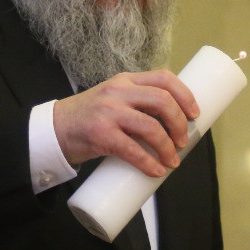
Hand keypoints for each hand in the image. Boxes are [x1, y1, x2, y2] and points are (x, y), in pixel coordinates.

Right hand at [53, 70, 198, 177]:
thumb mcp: (112, 99)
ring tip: (172, 160)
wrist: (54, 130)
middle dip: (179, 123)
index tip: (195, 114)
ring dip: (168, 147)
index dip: (185, 95)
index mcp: (125, 80)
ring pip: (151, 127)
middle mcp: (118, 91)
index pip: (164, 78)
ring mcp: (108, 112)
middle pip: (162, 101)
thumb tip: (171, 126)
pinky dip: (149, 162)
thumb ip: (136, 103)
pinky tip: (156, 170)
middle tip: (183, 141)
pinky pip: (132, 149)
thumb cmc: (88, 118)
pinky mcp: (100, 134)